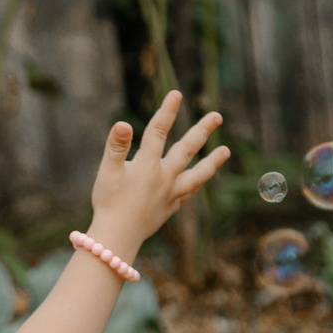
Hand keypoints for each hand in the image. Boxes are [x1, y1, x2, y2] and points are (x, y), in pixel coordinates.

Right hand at [91, 91, 226, 252]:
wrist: (117, 238)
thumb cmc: (108, 203)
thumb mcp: (107, 172)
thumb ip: (116, 146)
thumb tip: (124, 123)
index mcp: (147, 165)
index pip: (158, 132)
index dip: (167, 111)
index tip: (176, 94)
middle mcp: (164, 177)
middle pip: (186, 149)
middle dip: (202, 131)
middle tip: (217, 116)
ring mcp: (170, 194)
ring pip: (197, 175)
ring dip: (212, 162)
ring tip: (226, 151)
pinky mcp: (170, 208)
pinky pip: (188, 193)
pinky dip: (197, 184)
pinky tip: (201, 180)